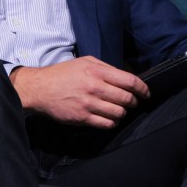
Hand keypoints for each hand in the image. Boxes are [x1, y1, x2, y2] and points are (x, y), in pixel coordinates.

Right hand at [10, 57, 149, 128]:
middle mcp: (95, 87)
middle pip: (126, 98)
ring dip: (124, 113)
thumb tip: (127, 77)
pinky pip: (106, 124)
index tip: (146, 93)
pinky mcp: (82, 118)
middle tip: (134, 102)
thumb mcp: (86, 62)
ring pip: (118, 113)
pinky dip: (113, 122)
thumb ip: (107, 68)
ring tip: (121, 110)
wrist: (40, 88)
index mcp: (98, 72)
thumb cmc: (64, 73)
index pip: (129, 81)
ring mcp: (88, 104)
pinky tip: (111, 118)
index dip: (142, 88)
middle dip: (134, 101)